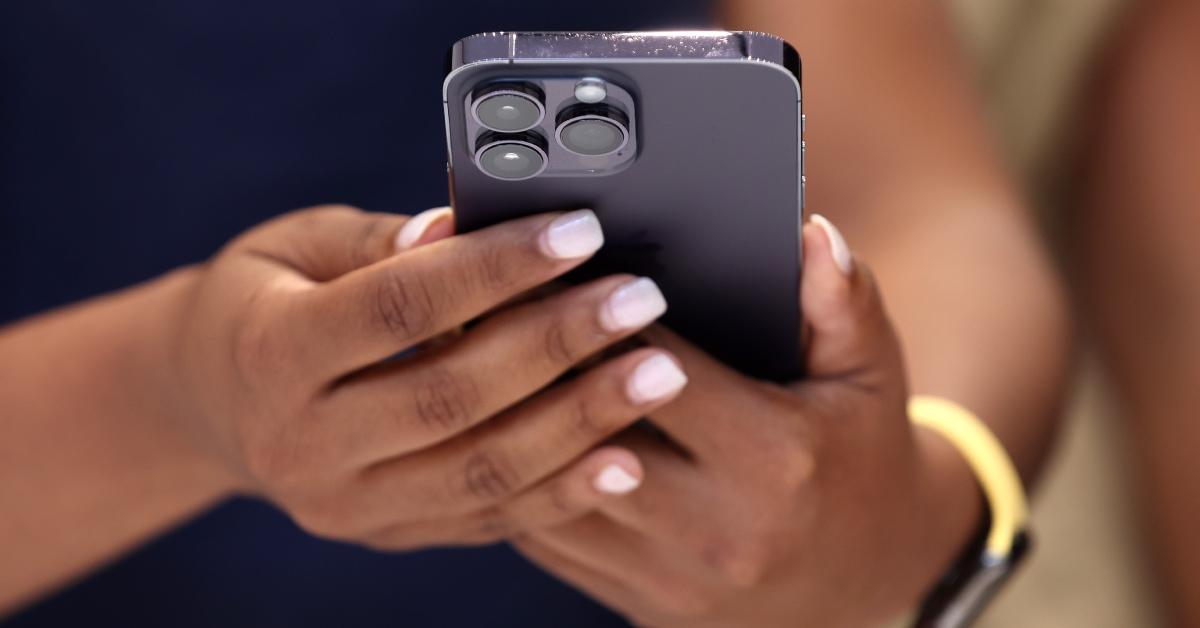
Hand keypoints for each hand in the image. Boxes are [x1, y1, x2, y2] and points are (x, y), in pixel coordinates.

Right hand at [162, 205, 689, 548]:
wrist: (213, 401)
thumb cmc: (264, 298)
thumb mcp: (293, 247)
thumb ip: (375, 240)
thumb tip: (458, 223)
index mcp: (270, 353)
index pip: (398, 307)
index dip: (493, 269)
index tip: (580, 231)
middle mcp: (301, 443)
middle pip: (449, 397)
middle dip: (557, 346)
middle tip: (640, 300)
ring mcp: (345, 504)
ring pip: (479, 470)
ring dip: (580, 422)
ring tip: (658, 372)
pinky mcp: (387, 533)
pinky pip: (486, 519)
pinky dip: (561, 491)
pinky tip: (626, 457)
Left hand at [511, 216, 979, 626]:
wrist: (864, 581)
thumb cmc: (860, 455)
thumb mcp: (871, 375)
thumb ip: (844, 301)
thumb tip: (810, 232)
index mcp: (774, 458)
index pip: (659, 372)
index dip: (600, 317)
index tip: (554, 268)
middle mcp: (717, 526)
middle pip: (589, 435)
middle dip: (537, 365)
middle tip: (486, 302)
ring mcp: (672, 576)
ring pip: (553, 493)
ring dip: (509, 425)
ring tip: (471, 358)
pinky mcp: (639, 603)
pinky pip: (550, 541)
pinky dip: (517, 481)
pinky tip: (494, 428)